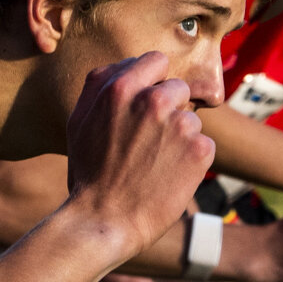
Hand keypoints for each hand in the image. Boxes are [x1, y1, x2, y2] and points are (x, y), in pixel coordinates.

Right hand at [65, 53, 215, 254]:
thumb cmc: (88, 174)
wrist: (104, 221)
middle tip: (149, 141)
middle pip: (178, 88)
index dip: (154, 80)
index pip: (156, 60)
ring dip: (179, 138)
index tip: (149, 100)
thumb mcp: (78, 122)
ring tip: (155, 164)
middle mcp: (152, 100)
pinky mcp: (200, 150)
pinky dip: (192, 160)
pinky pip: (204, 144)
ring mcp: (179, 125)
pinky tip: (169, 176)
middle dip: (168, 110)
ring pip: (191, 118)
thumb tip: (123, 66)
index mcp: (120, 89)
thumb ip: (99, 88)